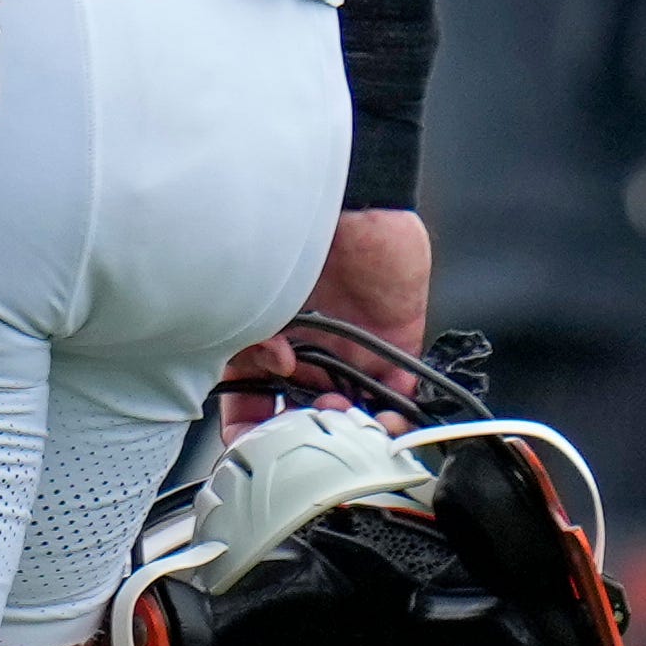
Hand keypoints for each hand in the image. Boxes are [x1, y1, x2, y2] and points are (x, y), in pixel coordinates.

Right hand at [227, 207, 434, 418]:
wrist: (347, 194)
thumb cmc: (287, 225)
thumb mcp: (254, 287)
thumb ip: (254, 338)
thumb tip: (275, 371)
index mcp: (265, 332)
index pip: (251, 392)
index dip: (248, 424)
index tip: (249, 450)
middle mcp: (306, 344)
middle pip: (301, 408)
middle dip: (301, 429)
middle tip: (302, 433)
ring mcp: (351, 346)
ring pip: (349, 407)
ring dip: (345, 426)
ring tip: (341, 418)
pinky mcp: (394, 342)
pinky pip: (398, 392)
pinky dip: (393, 414)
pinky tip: (382, 421)